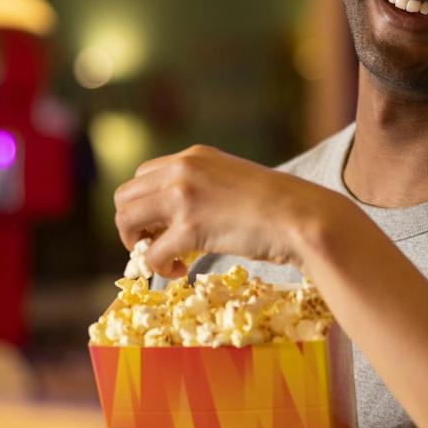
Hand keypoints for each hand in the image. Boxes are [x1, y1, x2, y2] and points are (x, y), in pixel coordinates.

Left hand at [113, 144, 333, 276]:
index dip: (144, 204)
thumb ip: (204, 188)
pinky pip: (152, 253)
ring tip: (162, 257)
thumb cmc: (279, 205)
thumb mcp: (234, 181)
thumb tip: (182, 216)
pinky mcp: (189, 228)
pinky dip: (159, 267)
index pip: (143, 176)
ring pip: (126, 221)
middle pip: (125, 196)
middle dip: (131, 224)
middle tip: (152, 244)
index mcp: (194, 156)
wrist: (302, 217)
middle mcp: (182, 169)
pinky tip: (179, 271)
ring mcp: (183, 198)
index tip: (158, 225)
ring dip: (137, 245)